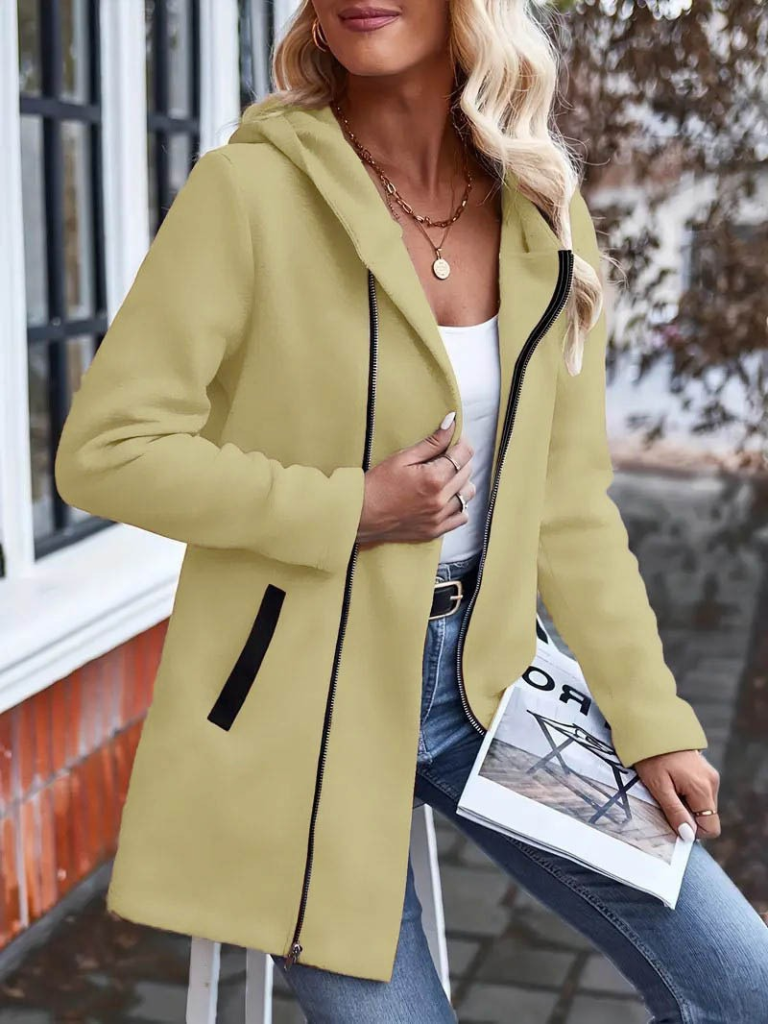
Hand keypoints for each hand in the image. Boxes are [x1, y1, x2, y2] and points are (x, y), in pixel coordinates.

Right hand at [357, 412, 475, 544]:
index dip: (462, 442)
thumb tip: (452, 423)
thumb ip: (431, 442)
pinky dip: (459, 506)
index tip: (456, 439)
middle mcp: (440, 500)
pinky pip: (462, 517)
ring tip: (446, 477)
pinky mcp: (435, 530)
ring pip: (468, 494)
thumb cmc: (377, 485)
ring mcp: (439, 517)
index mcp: (433, 478)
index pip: (464, 454)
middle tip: (446, 455)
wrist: (360, 515)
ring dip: (461, 482)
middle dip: (461, 459)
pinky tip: (447, 498)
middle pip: (468, 472)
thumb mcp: (402, 458)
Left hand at [634, 749, 720, 841]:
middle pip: (707, 816)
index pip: (711, 827)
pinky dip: (688, 794)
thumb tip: (688, 835)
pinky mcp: (705, 770)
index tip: (674, 819)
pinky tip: (673, 781)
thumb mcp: (658, 786)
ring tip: (668, 788)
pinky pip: (701, 792)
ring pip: (704, 805)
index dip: (693, 830)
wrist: (653, 727)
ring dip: (688, 804)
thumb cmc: (652, 757)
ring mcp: (710, 775)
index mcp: (703, 789)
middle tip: (667, 800)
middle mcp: (712, 782)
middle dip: (689, 815)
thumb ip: (675, 812)